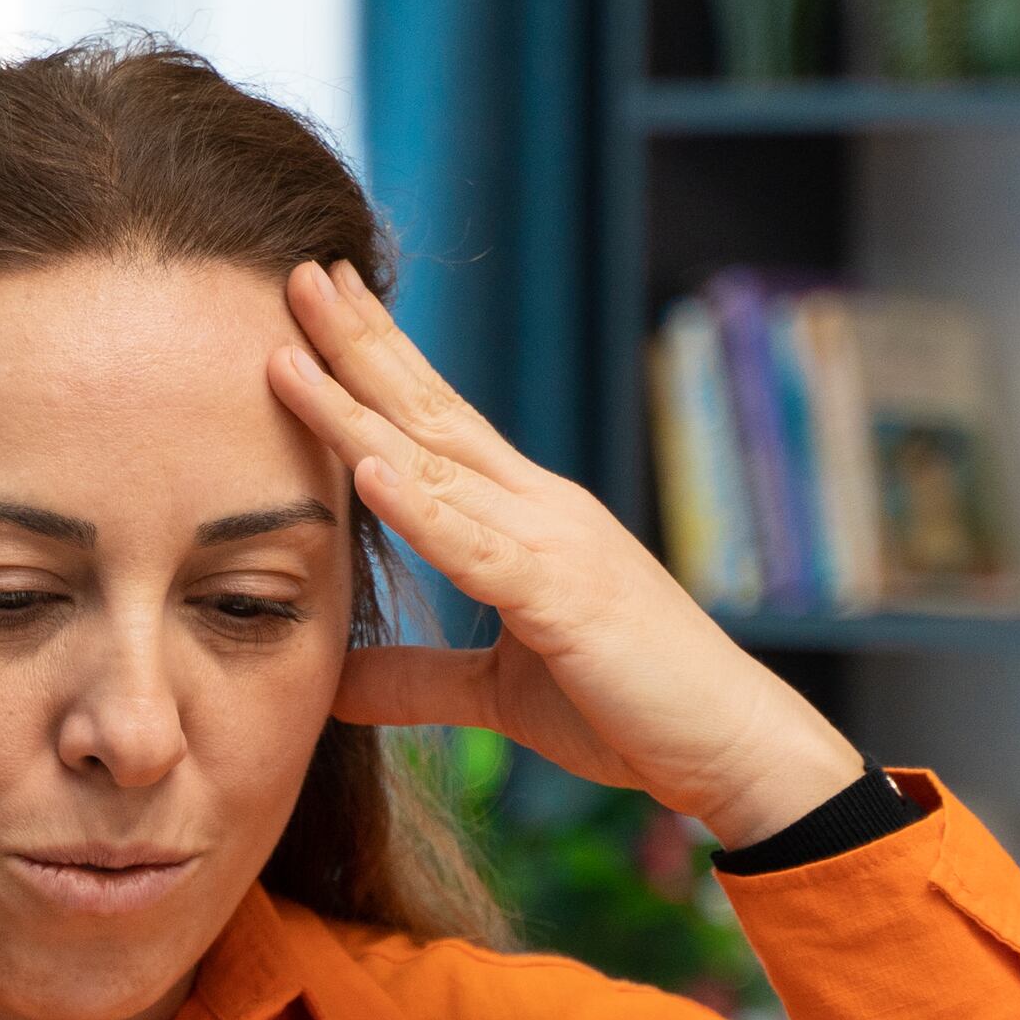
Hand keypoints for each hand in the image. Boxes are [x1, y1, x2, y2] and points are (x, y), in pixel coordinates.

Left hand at [269, 262, 865, 850]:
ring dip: (357, 405)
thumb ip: (417, 679)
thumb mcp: (496, 694)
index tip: (323, 307)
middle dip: (360, 342)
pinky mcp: (561, 598)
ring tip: (292, 349)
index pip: (437, 423)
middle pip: (431, 410)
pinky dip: (418, 507)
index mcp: (526, 518)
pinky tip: (366, 466)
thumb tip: (334, 682)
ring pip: (434, 463)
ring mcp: (552, 544)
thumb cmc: (627, 711)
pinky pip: (474, 546)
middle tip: (302, 273)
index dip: (377, 363)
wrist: (727, 746)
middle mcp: (538, 508)